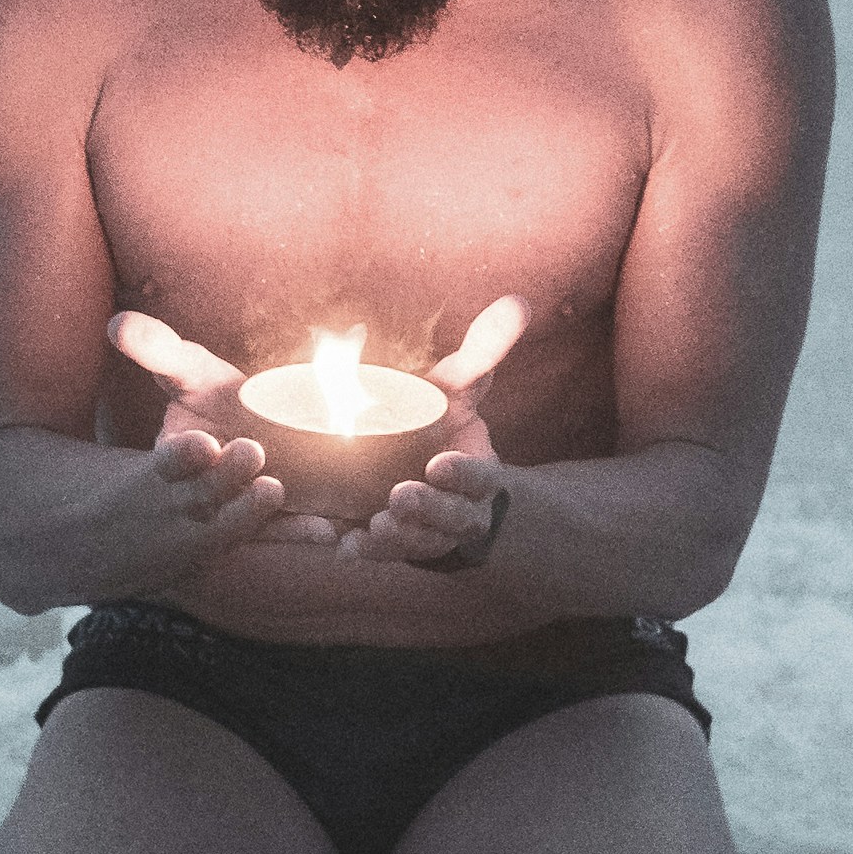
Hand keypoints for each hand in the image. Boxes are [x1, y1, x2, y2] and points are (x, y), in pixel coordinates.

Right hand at [108, 309, 336, 562]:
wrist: (273, 429)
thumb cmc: (218, 396)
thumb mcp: (191, 371)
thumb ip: (160, 348)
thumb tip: (117, 322)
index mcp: (174, 456)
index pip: (170, 460)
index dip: (182, 455)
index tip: (203, 441)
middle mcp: (201, 492)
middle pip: (206, 495)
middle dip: (224, 476)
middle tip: (250, 449)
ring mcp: (235, 514)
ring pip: (240, 524)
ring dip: (256, 510)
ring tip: (276, 487)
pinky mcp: (271, 527)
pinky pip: (283, 536)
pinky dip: (301, 533)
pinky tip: (326, 529)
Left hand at [349, 293, 527, 569]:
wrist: (426, 478)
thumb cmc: (444, 428)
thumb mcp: (461, 391)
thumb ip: (484, 352)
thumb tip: (518, 302)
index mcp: (478, 475)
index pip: (479, 478)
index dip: (464, 473)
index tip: (440, 464)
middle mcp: (455, 511)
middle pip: (449, 518)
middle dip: (427, 510)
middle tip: (399, 496)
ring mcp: (421, 533)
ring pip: (415, 543)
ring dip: (394, 539)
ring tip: (371, 528)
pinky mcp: (386, 543)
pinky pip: (372, 552)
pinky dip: (355, 549)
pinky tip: (334, 543)